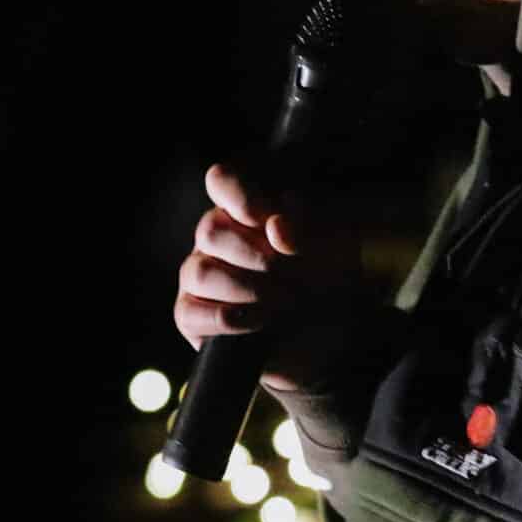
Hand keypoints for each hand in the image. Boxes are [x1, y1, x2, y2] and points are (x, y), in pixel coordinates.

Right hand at [173, 161, 365, 398]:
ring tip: (283, 302)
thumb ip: (305, 232)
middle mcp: (217, 239)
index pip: (222, 181)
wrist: (329, 339)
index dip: (237, 194)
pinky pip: (190, 312)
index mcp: (247, 210)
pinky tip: (259, 322)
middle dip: (255, 255)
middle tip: (291, 275)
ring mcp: (201, 277)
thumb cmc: (327, 283)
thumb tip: (276, 228)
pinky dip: (228, 319)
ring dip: (248, 289)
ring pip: (200, 271)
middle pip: (210, 230)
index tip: (267, 219)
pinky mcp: (193, 317)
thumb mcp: (331, 250)